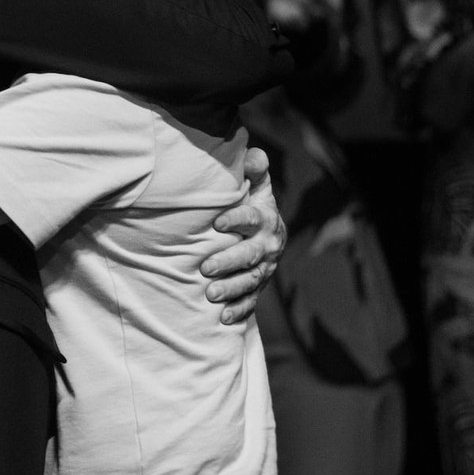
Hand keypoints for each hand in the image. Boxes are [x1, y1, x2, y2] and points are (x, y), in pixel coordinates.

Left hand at [200, 147, 285, 324]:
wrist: (268, 232)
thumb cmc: (252, 203)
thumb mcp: (256, 185)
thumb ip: (254, 170)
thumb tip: (252, 155)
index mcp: (265, 218)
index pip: (252, 218)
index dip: (237, 219)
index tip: (217, 223)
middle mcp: (267, 245)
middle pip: (250, 255)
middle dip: (229, 261)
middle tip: (205, 268)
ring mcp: (264, 268)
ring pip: (251, 281)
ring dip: (232, 289)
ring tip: (210, 295)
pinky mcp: (258, 287)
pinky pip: (251, 301)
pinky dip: (239, 311)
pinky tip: (222, 319)